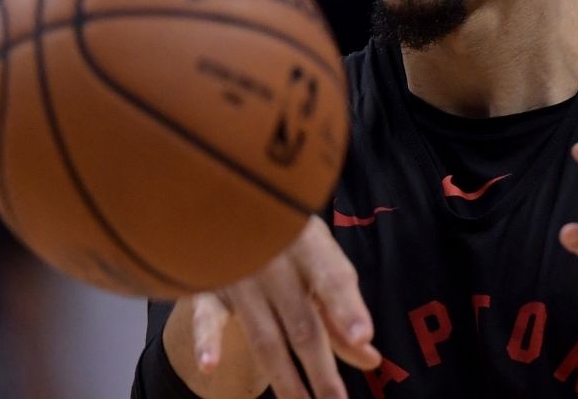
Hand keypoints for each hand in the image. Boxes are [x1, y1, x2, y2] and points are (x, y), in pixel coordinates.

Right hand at [190, 215, 380, 398]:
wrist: (226, 199)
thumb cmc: (284, 238)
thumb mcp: (317, 260)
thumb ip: (341, 311)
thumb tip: (371, 359)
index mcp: (310, 246)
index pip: (332, 277)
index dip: (347, 307)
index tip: (363, 336)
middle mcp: (276, 261)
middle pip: (302, 324)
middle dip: (320, 371)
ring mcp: (239, 275)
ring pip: (264, 335)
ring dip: (284, 377)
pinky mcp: (207, 287)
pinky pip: (205, 315)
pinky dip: (206, 339)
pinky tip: (211, 364)